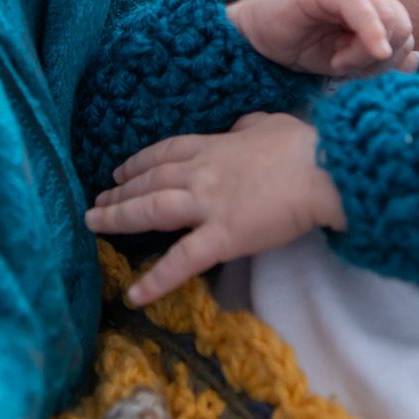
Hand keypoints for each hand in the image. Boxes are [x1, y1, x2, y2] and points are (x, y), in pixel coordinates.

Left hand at [85, 112, 345, 304]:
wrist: (324, 170)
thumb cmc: (306, 145)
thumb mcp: (270, 124)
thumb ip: (248, 127)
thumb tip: (240, 128)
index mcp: (214, 146)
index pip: (165, 152)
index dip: (138, 162)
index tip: (119, 170)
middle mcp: (201, 173)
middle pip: (150, 180)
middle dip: (119, 191)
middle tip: (96, 201)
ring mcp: (208, 205)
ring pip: (151, 210)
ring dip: (118, 217)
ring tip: (94, 224)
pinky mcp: (222, 237)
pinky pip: (181, 261)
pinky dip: (155, 279)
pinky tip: (134, 295)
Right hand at [225, 0, 418, 77]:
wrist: (255, 39)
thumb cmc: (300, 47)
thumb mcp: (348, 61)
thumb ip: (379, 60)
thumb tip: (416, 63)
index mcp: (375, 5)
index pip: (406, 33)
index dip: (390, 61)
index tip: (358, 74)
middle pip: (403, 26)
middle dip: (380, 59)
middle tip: (346, 69)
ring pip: (387, 18)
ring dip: (365, 53)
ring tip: (337, 62)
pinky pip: (360, 6)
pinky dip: (368, 32)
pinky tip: (350, 57)